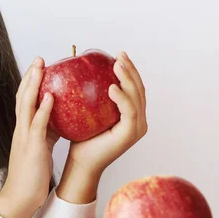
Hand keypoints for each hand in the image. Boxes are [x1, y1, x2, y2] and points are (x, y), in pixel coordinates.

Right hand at [0, 57, 59, 217]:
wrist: (19, 198)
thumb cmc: (31, 177)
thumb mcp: (40, 150)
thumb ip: (46, 134)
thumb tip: (59, 122)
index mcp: (24, 130)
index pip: (25, 101)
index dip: (31, 83)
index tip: (40, 67)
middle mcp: (21, 130)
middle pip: (22, 97)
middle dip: (30, 77)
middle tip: (40, 59)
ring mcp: (25, 137)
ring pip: (26, 106)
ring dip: (33, 85)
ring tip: (41, 68)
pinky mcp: (32, 148)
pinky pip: (37, 125)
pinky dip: (42, 109)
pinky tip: (50, 97)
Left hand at [64, 51, 147, 178]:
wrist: (80, 163)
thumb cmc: (80, 139)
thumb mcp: (86, 113)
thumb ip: (91, 96)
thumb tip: (79, 72)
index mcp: (130, 115)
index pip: (133, 88)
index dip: (129, 71)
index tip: (117, 55)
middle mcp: (138, 120)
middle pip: (139, 89)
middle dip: (131, 70)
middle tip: (119, 55)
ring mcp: (137, 128)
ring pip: (136, 97)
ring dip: (128, 79)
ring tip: (117, 65)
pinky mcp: (130, 134)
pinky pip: (129, 112)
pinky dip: (122, 98)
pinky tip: (112, 87)